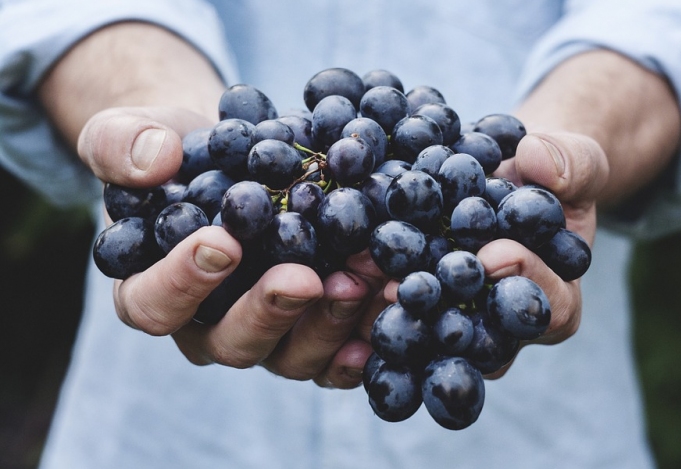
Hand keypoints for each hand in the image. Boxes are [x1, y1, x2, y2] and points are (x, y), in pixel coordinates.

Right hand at [80, 106, 378, 388]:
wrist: (233, 158)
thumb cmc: (175, 153)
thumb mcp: (131, 134)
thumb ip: (122, 145)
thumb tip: (155, 160)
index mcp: (152, 290)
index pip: (154, 305)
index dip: (182, 283)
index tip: (222, 242)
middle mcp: (209, 327)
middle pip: (232, 342)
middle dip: (270, 311)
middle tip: (303, 278)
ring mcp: (267, 335)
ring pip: (293, 355)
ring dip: (330, 324)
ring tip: (362, 280)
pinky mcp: (313, 330)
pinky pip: (338, 354)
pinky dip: (366, 337)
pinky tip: (392, 308)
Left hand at [379, 130, 609, 377]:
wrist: (510, 178)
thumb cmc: (550, 176)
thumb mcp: (576, 161)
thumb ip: (571, 163)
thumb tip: (537, 161)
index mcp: (556, 300)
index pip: (549, 308)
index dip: (525, 282)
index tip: (494, 254)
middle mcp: (504, 326)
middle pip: (481, 336)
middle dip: (446, 310)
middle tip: (411, 287)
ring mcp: (459, 320)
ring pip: (432, 332)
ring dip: (397, 310)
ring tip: (365, 279)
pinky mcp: (420, 305)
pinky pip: (398, 309)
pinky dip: (369, 292)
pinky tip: (342, 271)